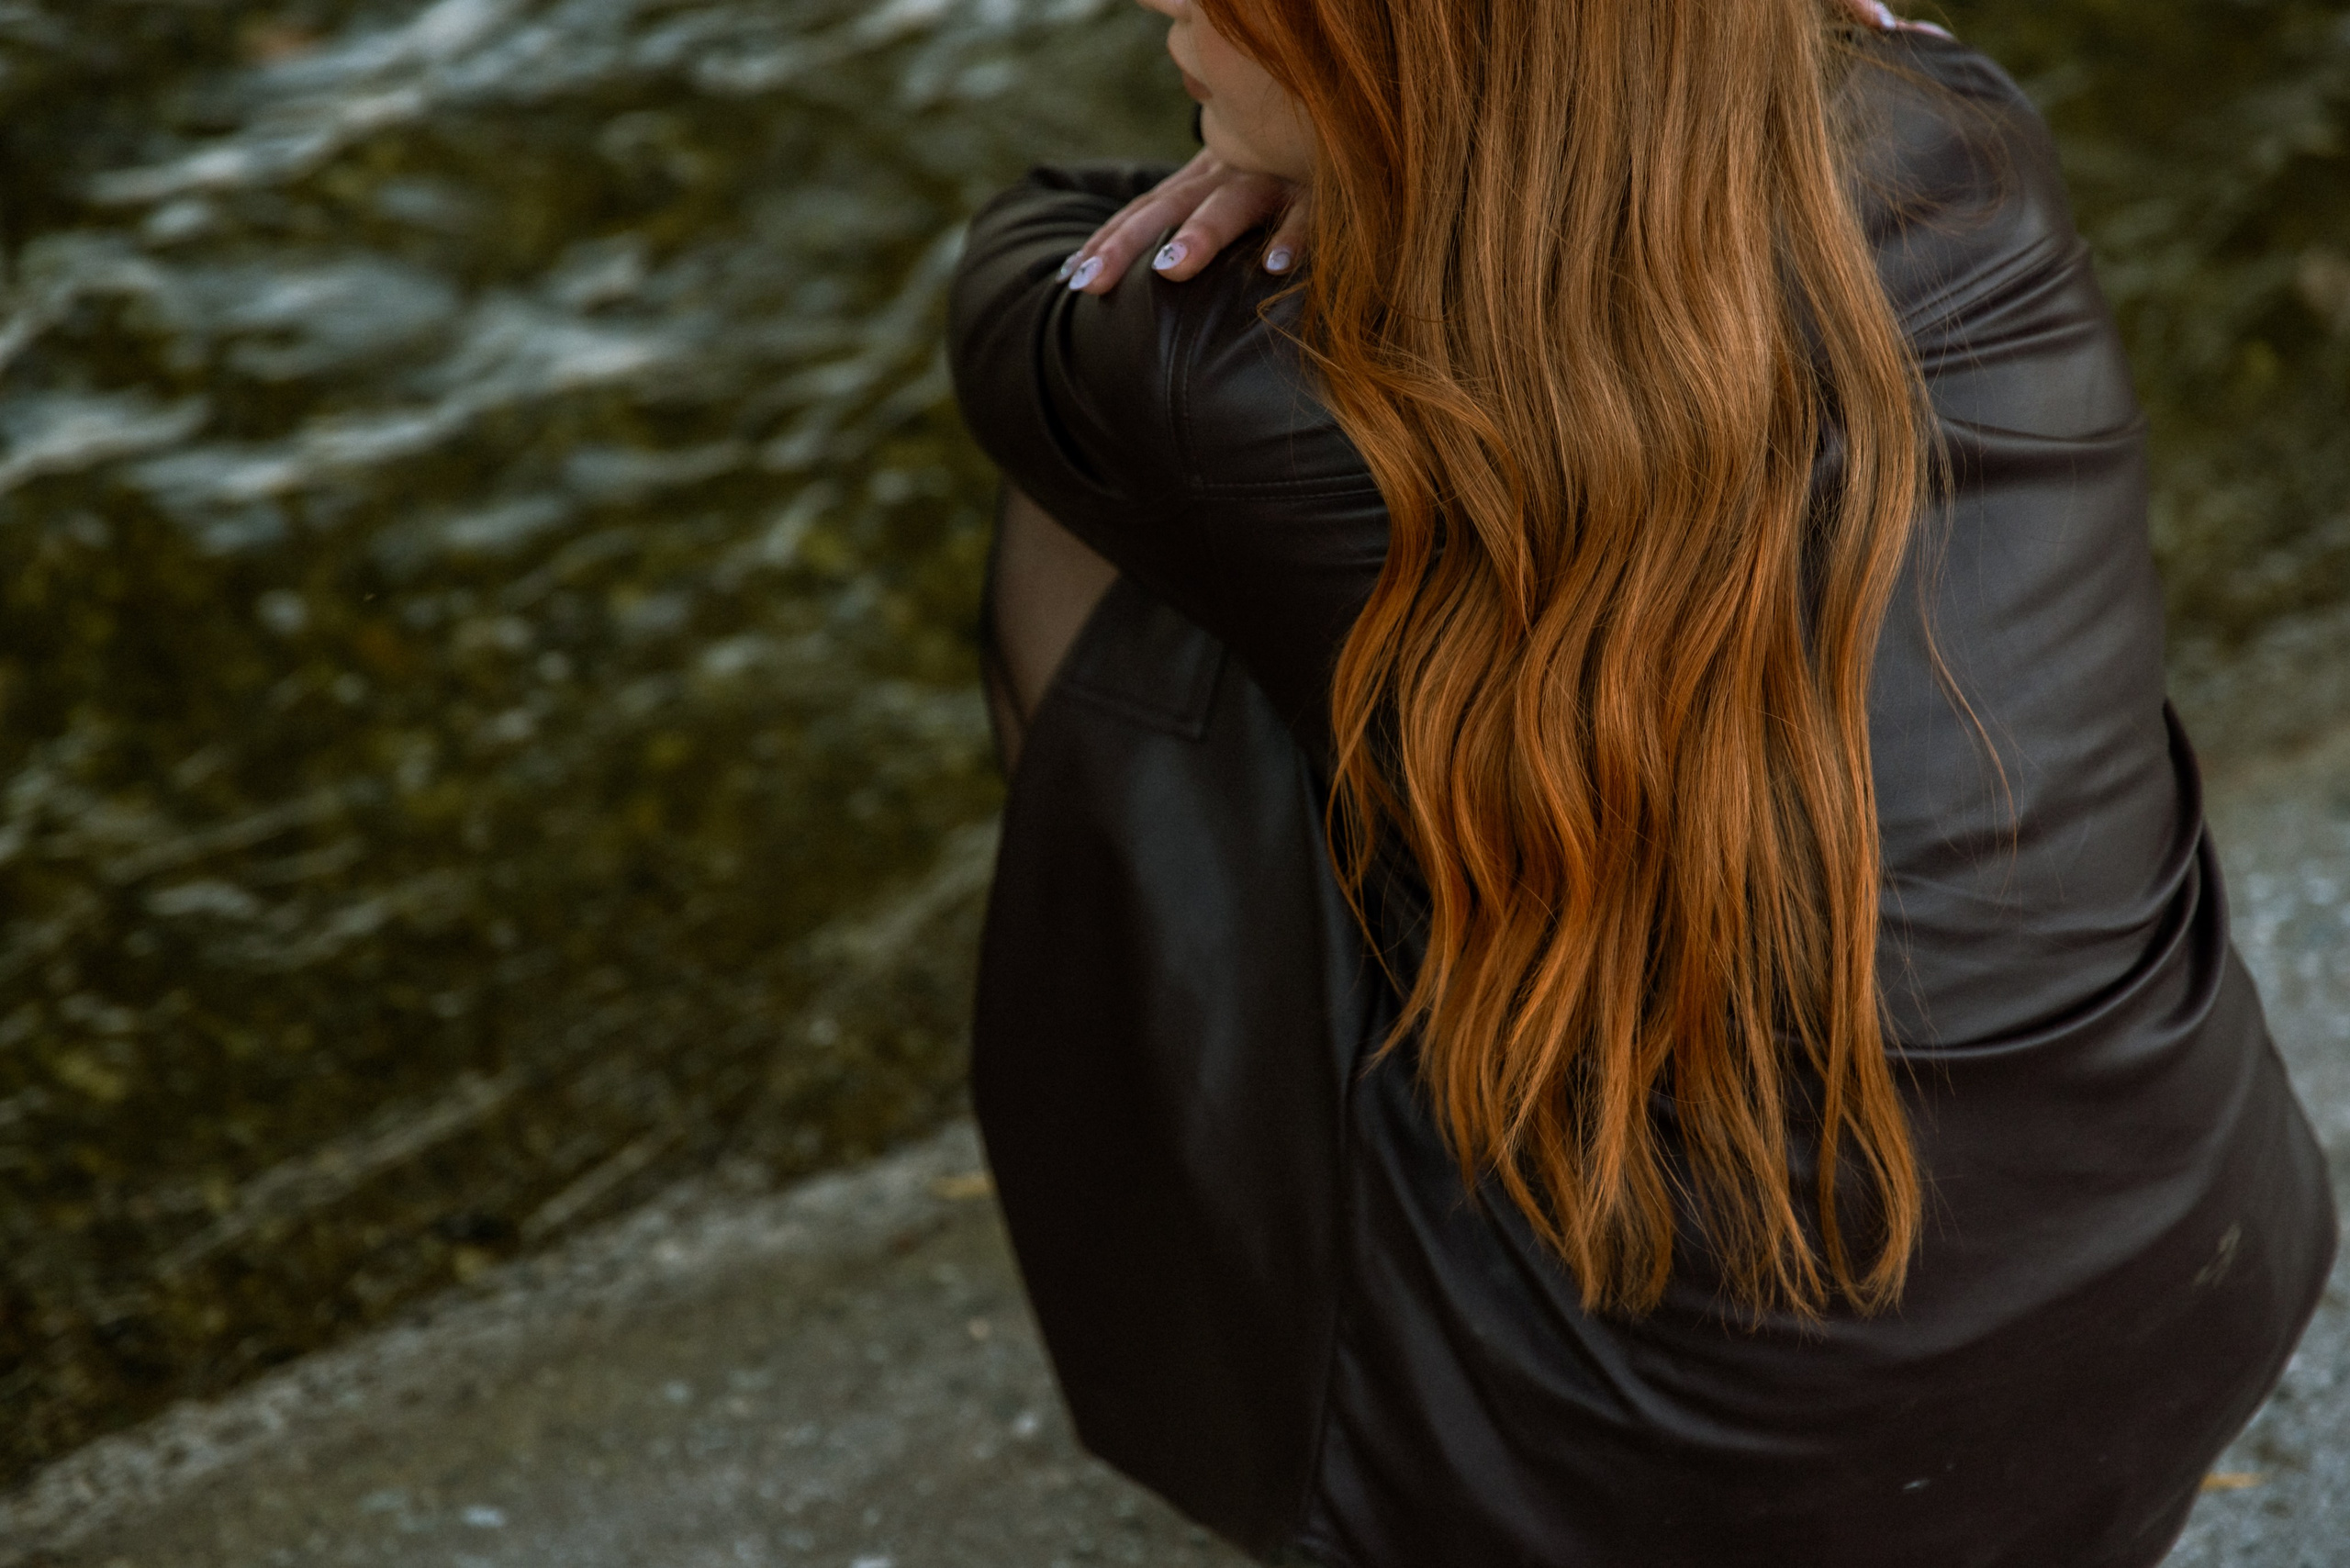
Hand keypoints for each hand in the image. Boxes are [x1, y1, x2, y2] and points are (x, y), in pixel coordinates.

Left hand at [1061, 149, 1307, 294]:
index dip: (1108, 240)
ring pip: (1232, 206)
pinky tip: (1275, 268)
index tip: (1069, 278)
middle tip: (1089, 280)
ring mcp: (1275, 178)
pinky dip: (1294, 238)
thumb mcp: (1234, 186)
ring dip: (1202, 234)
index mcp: (1205, 177)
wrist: (1344, 115)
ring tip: (1169, 270)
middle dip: (1127, 242)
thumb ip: (1195, 215)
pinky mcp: (1324, 191)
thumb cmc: (1284, 167)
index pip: (1147, 209)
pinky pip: (1309, 216)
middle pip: (1169, 208)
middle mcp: (1230, 173)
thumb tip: (1149, 264)